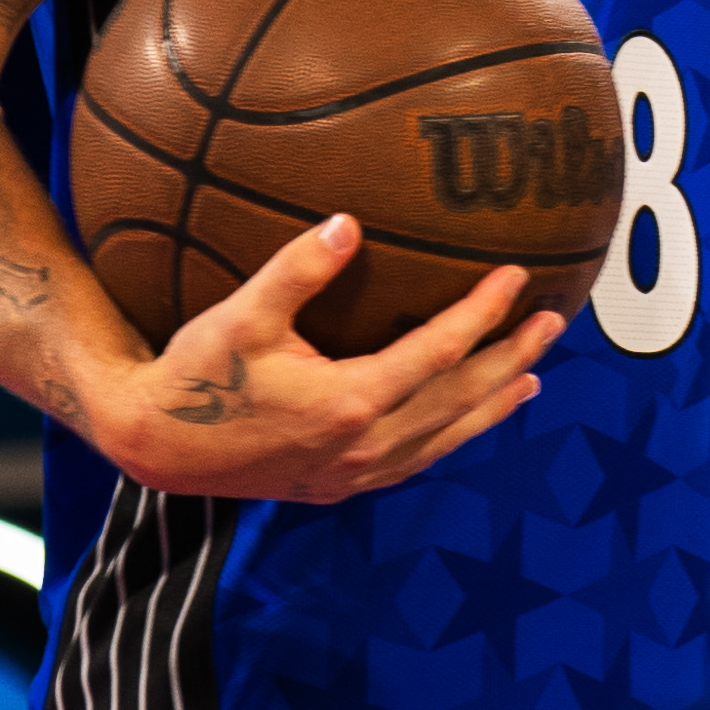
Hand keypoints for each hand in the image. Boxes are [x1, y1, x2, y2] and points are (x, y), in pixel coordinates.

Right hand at [77, 215, 566, 501]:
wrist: (157, 447)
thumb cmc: (196, 374)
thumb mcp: (241, 315)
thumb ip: (298, 268)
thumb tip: (349, 222)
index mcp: (350, 402)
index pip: (439, 353)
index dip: (482, 314)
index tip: (515, 276)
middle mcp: (364, 446)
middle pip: (460, 400)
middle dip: (510, 359)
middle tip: (551, 323)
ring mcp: (356, 473)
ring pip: (446, 438)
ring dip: (492, 405)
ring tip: (531, 378)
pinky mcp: (341, 487)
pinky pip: (417, 460)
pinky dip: (453, 436)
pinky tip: (464, 419)